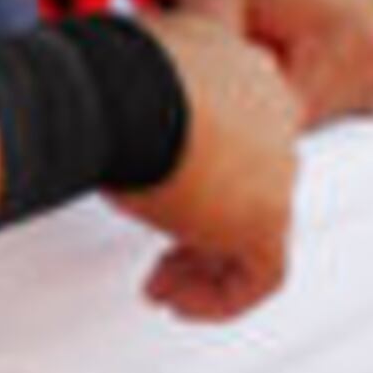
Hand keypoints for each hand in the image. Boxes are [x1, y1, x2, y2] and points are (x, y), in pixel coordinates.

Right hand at [111, 5, 301, 319]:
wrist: (123, 93)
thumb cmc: (108, 79)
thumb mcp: (123, 84)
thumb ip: (134, 105)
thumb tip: (95, 119)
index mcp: (240, 68)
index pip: (239, 128)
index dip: (201, 172)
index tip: (163, 194)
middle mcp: (270, 111)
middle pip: (249, 181)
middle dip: (203, 225)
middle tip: (163, 254)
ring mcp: (277, 164)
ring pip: (255, 228)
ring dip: (205, 265)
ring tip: (163, 289)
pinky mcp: (269, 216)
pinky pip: (262, 275)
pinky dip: (221, 297)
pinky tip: (181, 304)